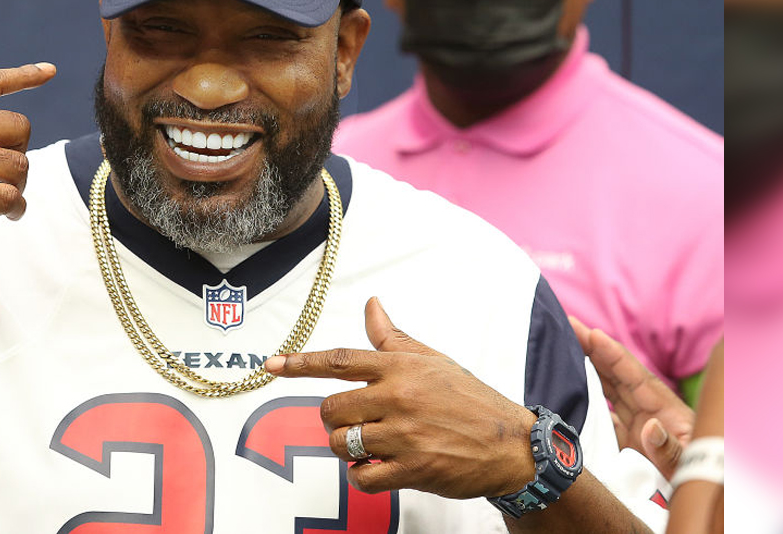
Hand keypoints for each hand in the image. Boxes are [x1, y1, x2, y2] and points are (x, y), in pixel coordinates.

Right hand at [0, 63, 56, 238]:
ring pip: (20, 164)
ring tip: (3, 195)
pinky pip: (11, 197)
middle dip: (18, 149)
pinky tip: (8, 215)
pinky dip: (15, 209)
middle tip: (4, 169)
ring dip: (17, 183)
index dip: (24, 76)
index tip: (50, 71)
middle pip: (19, 126)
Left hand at [263, 297, 539, 498]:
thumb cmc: (470, 400)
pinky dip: (363, 477)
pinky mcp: (412, 468)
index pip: (339, 361)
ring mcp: (405, 434)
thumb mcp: (433, 362)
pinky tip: (380, 469)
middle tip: (359, 425)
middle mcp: (399, 397)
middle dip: (336, 421)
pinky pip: (362, 477)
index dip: (300, 363)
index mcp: (401, 368)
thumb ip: (392, 339)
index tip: (271, 364)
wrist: (511, 445)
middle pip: (332, 409)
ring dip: (348, 450)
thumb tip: (371, 305)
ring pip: (342, 443)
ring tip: (372, 448)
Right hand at [570, 316, 690, 478]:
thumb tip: (650, 426)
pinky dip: (589, 402)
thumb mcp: (691, 464)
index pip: (633, 375)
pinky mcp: (632, 443)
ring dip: (588, 369)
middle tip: (568, 326)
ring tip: (563, 348)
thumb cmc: (705, 476)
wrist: (709, 491)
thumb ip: (671, 449)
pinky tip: (572, 393)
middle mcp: (650, 412)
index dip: (611, 354)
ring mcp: (640, 426)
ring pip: (609, 390)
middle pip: (616, 374)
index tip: (591, 333)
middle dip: (593, 349)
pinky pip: (606, 417)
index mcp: (664, 410)